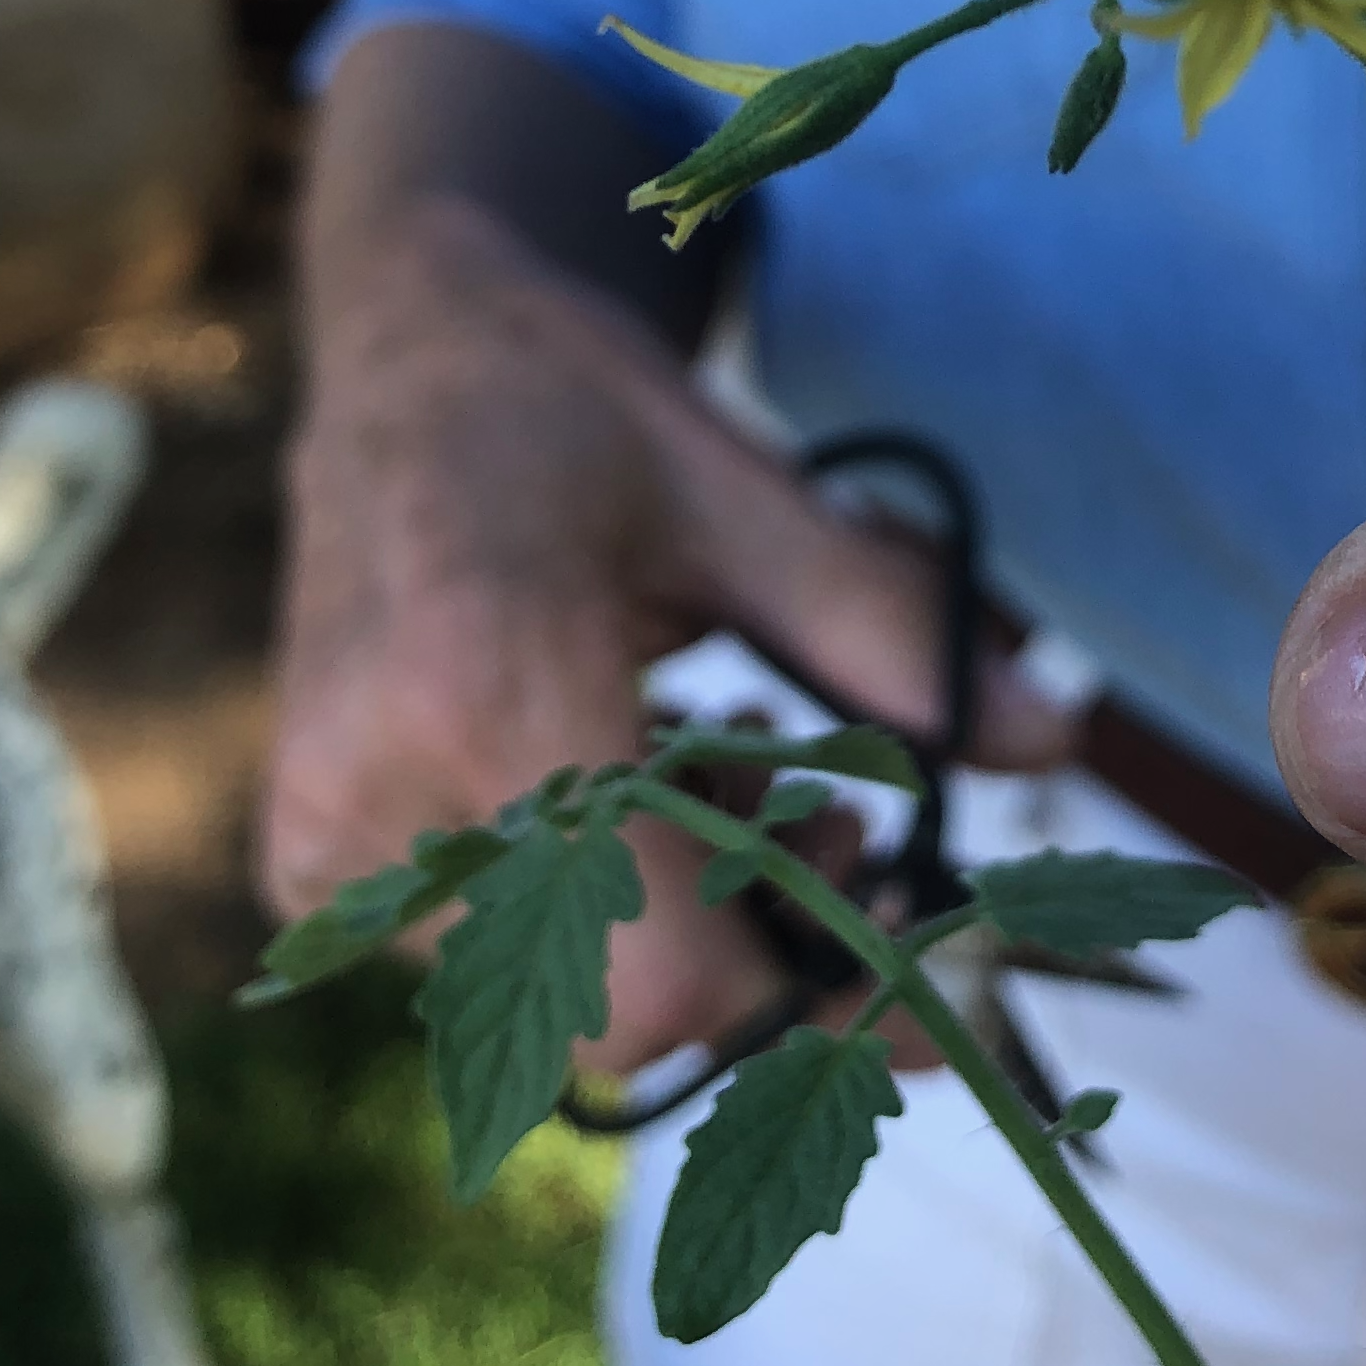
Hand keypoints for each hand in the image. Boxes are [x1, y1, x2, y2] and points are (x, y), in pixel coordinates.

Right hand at [269, 188, 1070, 1070]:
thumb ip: (894, 629)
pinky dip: (603, 901)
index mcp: (491, 692)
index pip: (666, 981)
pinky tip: (636, 776)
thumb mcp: (748, 496)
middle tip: (845, 825)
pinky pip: (495, 957)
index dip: (811, 1005)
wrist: (404, 355)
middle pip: (630, 1010)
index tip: (920, 962)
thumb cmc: (575, 413)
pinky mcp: (308, 859)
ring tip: (738, 754)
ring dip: (693, 914)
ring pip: (568, 994)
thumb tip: (1057, 739)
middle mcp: (384, 793)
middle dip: (768, 944)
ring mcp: (328, 840)